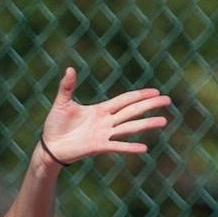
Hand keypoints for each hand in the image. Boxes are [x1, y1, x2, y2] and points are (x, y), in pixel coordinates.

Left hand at [38, 67, 170, 164]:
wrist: (49, 146)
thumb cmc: (55, 125)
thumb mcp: (62, 102)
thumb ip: (67, 87)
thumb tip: (70, 68)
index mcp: (101, 110)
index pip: (125, 100)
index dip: (140, 95)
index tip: (156, 91)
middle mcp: (106, 121)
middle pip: (132, 111)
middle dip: (150, 105)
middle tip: (167, 100)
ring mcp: (104, 134)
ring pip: (129, 127)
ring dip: (146, 124)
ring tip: (163, 121)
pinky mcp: (98, 147)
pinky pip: (117, 146)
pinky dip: (129, 147)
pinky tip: (144, 148)